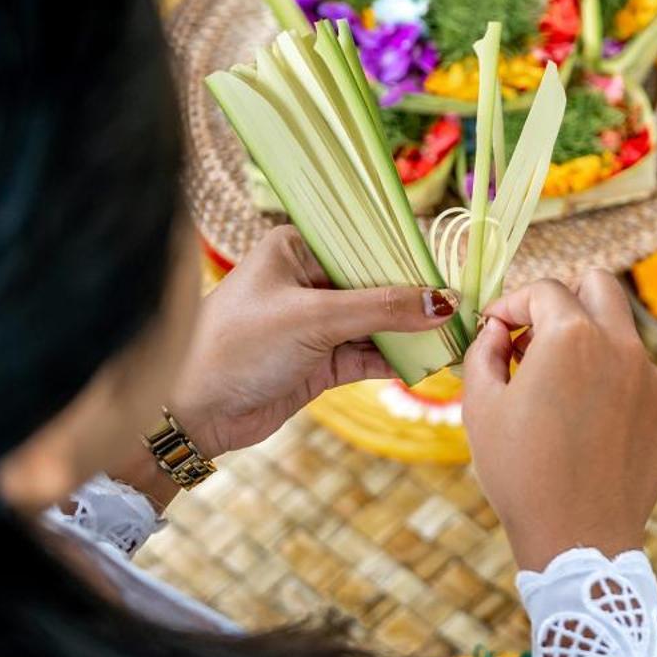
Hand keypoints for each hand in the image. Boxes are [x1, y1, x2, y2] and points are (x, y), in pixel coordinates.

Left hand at [169, 226, 458, 454]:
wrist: (191, 413)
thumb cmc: (237, 346)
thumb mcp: (314, 318)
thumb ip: (382, 309)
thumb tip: (446, 302)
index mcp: (296, 249)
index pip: (365, 243)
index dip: (409, 255)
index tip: (453, 265)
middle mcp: (308, 281)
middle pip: (378, 284)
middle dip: (418, 298)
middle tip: (465, 304)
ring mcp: (316, 324)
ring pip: (379, 322)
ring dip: (413, 332)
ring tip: (457, 334)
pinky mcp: (321, 362)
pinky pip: (371, 354)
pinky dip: (399, 359)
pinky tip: (431, 360)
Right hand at [462, 271, 656, 572]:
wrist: (579, 538)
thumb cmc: (520, 472)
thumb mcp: (480, 406)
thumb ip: (483, 350)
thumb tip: (495, 328)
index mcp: (573, 336)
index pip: (544, 289)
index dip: (512, 303)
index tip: (496, 328)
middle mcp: (621, 346)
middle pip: (599, 284)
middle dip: (564, 298)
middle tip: (535, 334)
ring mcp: (651, 380)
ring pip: (621, 334)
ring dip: (589, 343)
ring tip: (555, 388)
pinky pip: (638, 378)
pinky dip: (611, 384)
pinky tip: (585, 424)